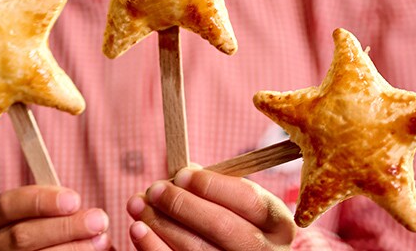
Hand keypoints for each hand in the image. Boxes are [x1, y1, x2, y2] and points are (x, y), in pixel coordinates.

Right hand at [0, 185, 111, 249]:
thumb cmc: (31, 234)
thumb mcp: (28, 218)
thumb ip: (48, 210)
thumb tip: (80, 207)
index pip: (7, 205)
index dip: (41, 201)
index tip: (75, 199)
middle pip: (21, 236)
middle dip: (64, 227)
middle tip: (99, 220)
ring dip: (74, 249)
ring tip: (102, 240)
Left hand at [126, 169, 295, 249]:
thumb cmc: (236, 223)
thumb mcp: (238, 205)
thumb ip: (215, 188)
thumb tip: (182, 173)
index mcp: (278, 224)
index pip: (248, 200)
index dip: (212, 185)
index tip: (181, 173)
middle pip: (222, 226)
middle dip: (182, 204)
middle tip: (154, 189)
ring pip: (196, 250)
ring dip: (161, 224)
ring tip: (138, 205)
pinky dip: (153, 248)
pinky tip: (139, 230)